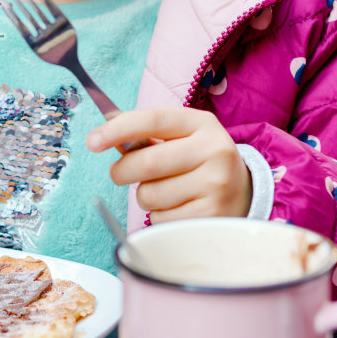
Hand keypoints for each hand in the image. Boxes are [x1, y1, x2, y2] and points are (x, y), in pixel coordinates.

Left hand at [88, 106, 251, 221]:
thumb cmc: (198, 161)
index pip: (153, 120)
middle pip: (147, 162)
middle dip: (122, 171)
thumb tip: (105, 138)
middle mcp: (214, 151)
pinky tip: (178, 207)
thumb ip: (147, 136)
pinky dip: (159, 215)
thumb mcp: (182, 138)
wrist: (244, 192)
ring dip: (144, 196)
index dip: (118, 129)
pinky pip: (160, 218)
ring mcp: (216, 185)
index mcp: (202, 124)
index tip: (92, 141)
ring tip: (163, 191)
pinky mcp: (211, 215)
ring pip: (150, 194)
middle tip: (119, 174)